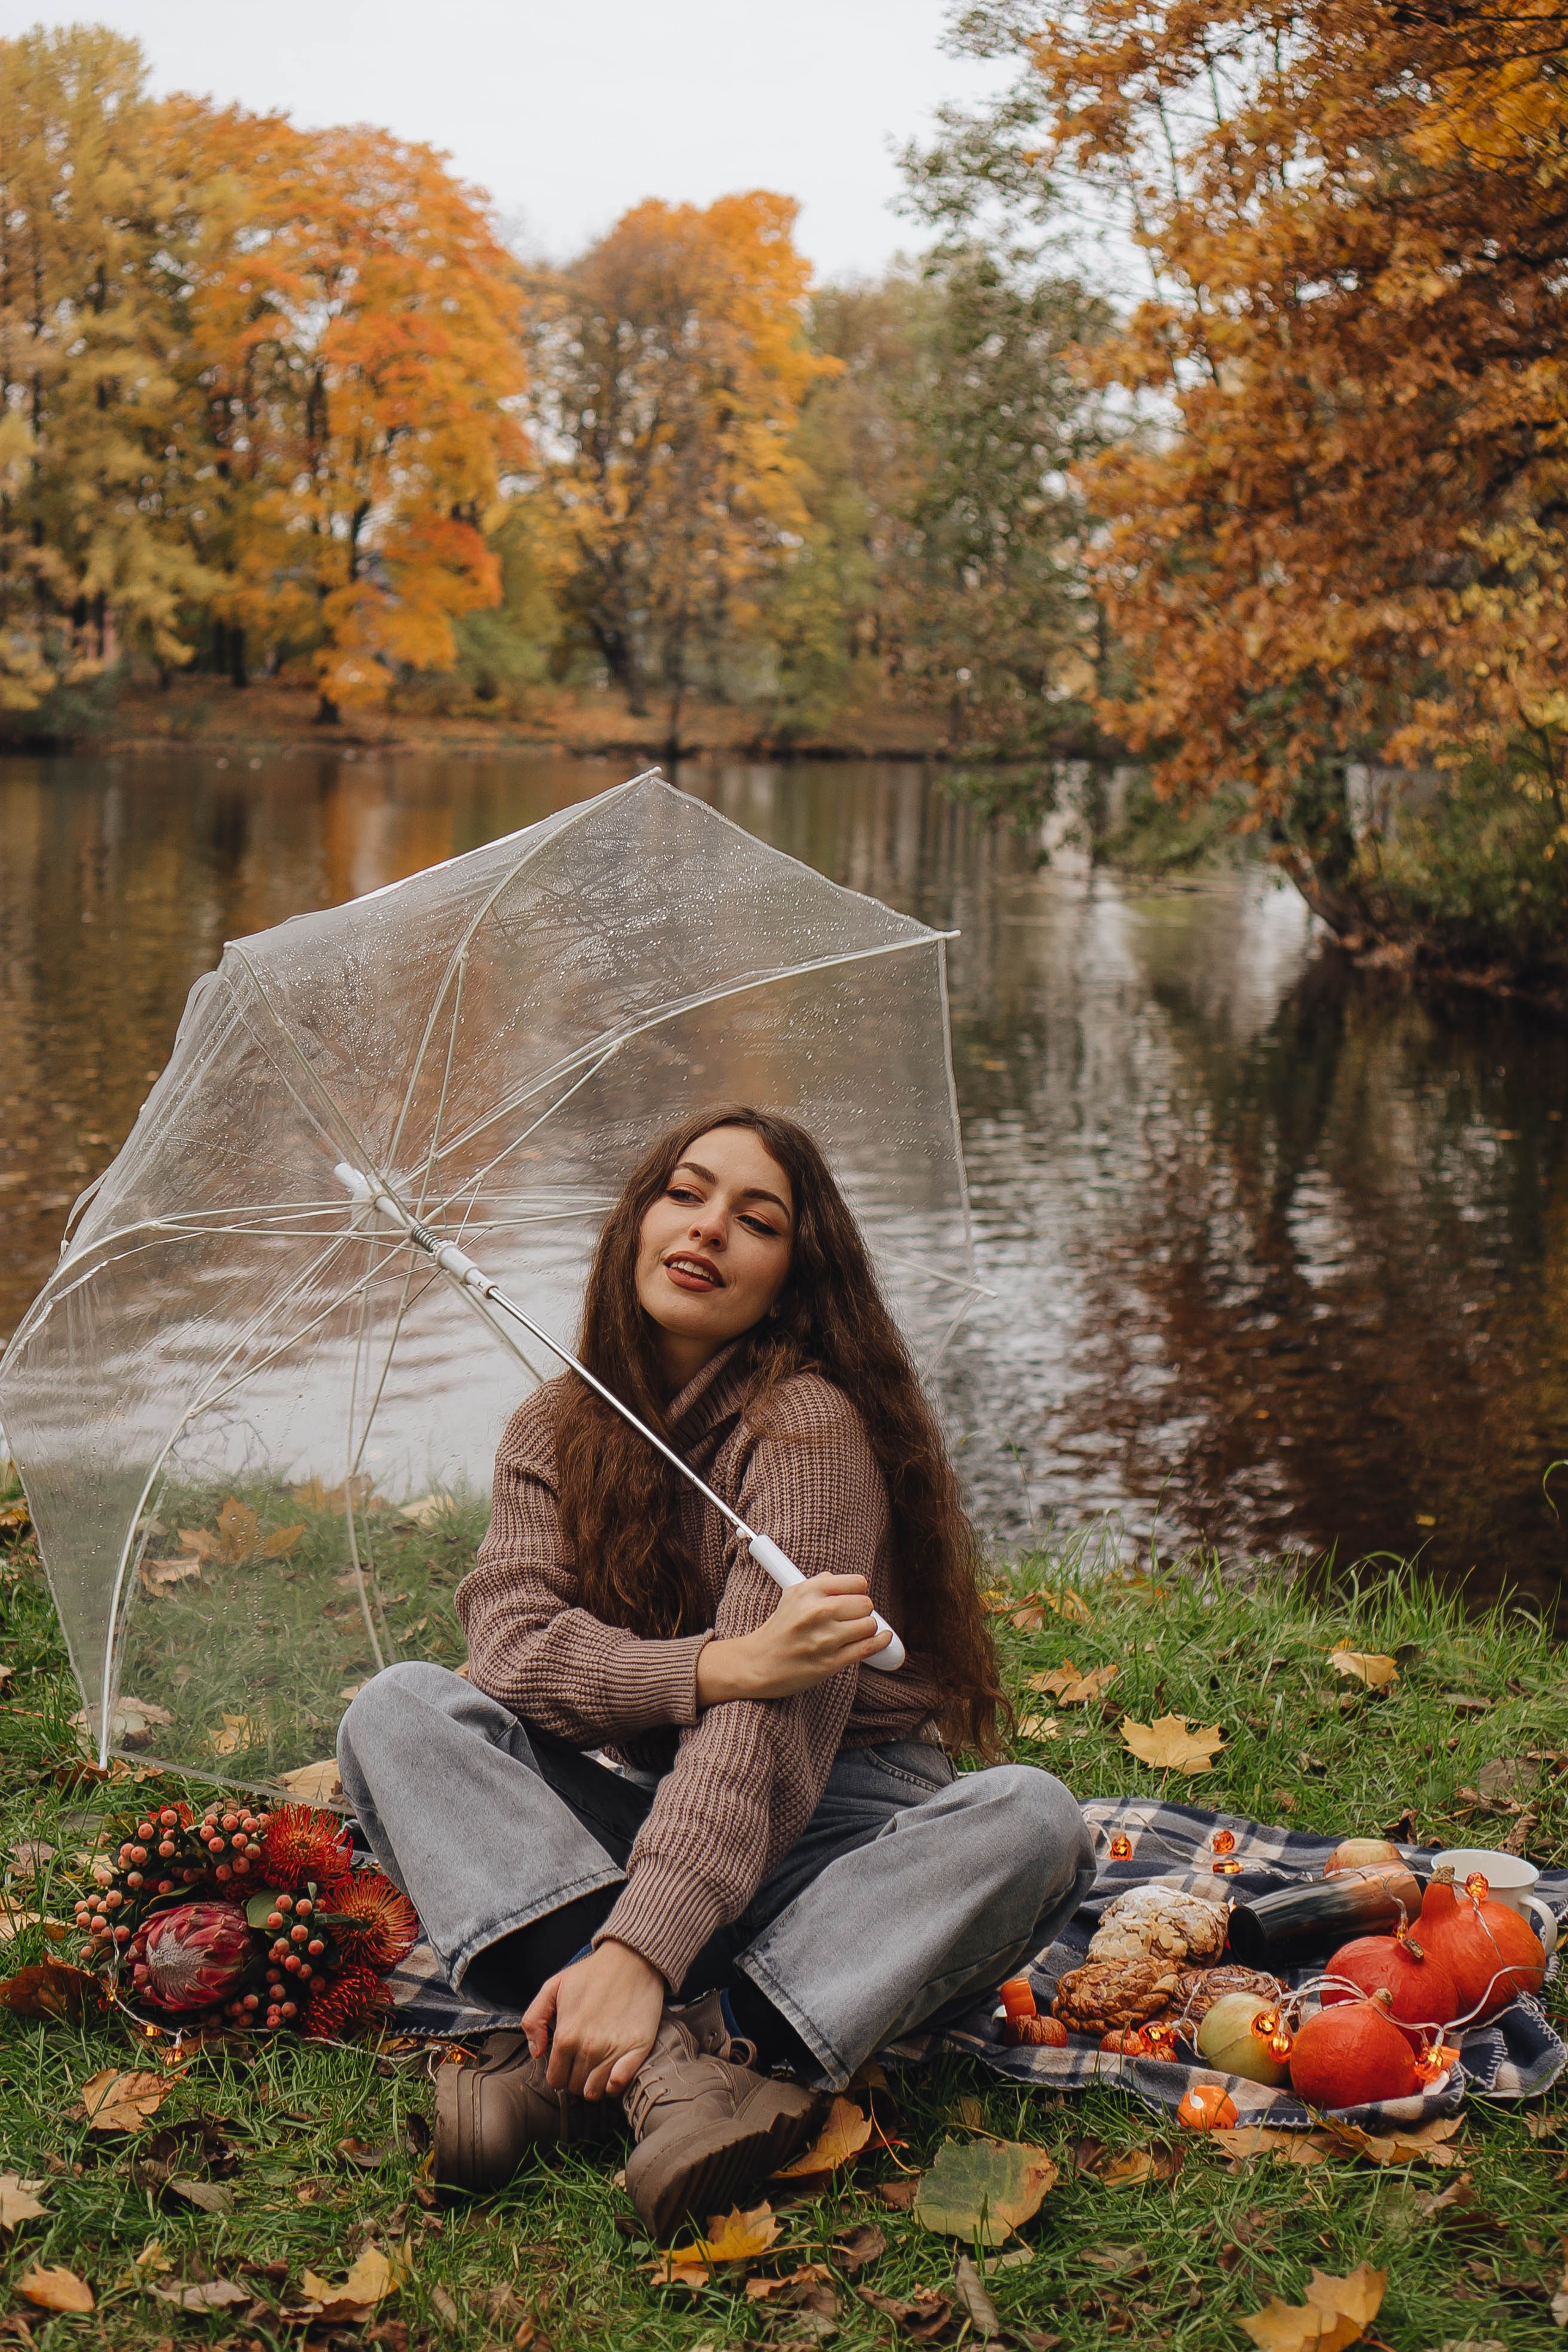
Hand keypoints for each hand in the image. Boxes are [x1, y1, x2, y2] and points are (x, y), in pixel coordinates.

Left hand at [522, 1938, 665, 2099]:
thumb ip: (534, 2019)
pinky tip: (613, 2071)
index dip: (559, 2074)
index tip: (566, 2064)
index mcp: (566, 2035)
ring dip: (593, 2084)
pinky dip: (614, 2084)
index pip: (555, 2079)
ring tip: (596, 2067)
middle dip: (575, 2078)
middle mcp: (588, 2047)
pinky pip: (619, 2085)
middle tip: (582, 2062)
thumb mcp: (553, 1986)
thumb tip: (537, 2053)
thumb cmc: (592, 1972)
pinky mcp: (637, 2049)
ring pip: (595, 2091)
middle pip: (575, 2087)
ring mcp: (614, 2050)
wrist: (632, 1959)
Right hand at [695, 1572, 891, 1705]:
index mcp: (808, 1592)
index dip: (858, 1592)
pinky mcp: (831, 1663)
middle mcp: (817, 1613)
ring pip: (869, 1626)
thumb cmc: (778, 1630)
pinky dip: (880, 1644)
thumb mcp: (792, 1595)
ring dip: (866, 1630)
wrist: (757, 1664)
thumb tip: (850, 1583)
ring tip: (851, 1633)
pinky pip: (868, 1649)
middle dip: (862, 1611)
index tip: (854, 1598)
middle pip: (866, 1605)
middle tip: (851, 1618)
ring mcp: (825, 1640)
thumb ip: (821, 1584)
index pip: (857, 1583)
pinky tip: (884, 1639)